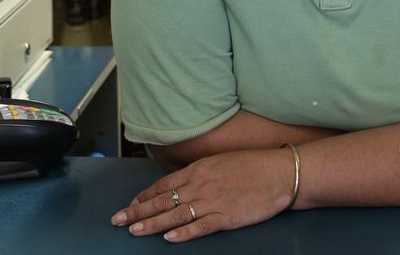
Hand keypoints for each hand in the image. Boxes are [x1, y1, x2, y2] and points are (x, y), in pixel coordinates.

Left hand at [111, 146, 295, 242]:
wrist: (279, 172)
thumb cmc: (253, 165)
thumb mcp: (222, 161)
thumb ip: (201, 172)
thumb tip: (183, 182)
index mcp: (200, 169)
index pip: (165, 184)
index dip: (145, 195)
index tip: (131, 204)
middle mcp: (201, 184)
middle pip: (163, 200)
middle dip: (138, 211)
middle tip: (118, 220)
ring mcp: (213, 201)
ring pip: (176, 214)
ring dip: (152, 223)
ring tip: (134, 230)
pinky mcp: (226, 217)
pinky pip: (200, 226)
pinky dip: (183, 233)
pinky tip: (169, 238)